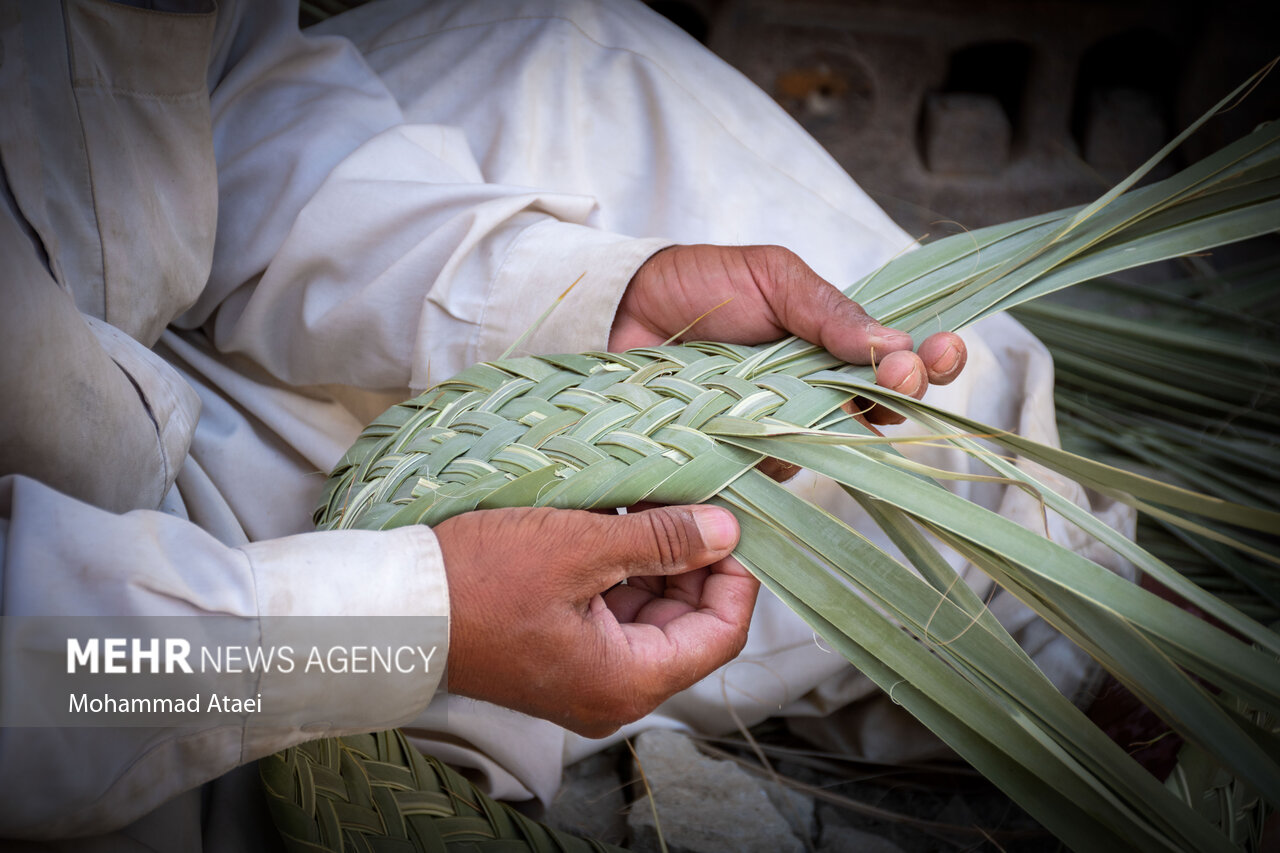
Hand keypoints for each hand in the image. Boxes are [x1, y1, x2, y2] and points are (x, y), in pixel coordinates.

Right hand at [435, 504, 753, 736]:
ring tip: (645, 502)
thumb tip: (728, 530)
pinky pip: (614, 613)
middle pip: (689, 623)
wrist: (396, 609)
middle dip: (693, 561)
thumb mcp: (581, 546)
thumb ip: (663, 540)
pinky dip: (622, 569)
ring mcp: (587, 675)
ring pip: (652, 614)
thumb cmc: (480, 582)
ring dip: (656, 559)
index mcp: (628, 681)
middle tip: (686, 501)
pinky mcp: (563, 653)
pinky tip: (615, 521)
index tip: (729, 523)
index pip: (722, 633)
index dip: (735, 575)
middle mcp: (615, 691)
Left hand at [610, 244, 966, 426]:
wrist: (625, 307)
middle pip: (876, 415)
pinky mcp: (734, 460)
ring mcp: (776, 433)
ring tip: (794, 391)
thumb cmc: (705, 284)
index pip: (901, 366)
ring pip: (824, 447)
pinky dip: (762, 454)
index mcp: (836, 349)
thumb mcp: (774, 278)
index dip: (930, 365)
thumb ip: (827, 310)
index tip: (940, 354)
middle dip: (897, 395)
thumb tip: (892, 342)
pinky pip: (764, 471)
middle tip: (899, 377)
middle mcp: (815, 398)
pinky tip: (743, 430)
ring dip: (824, 423)